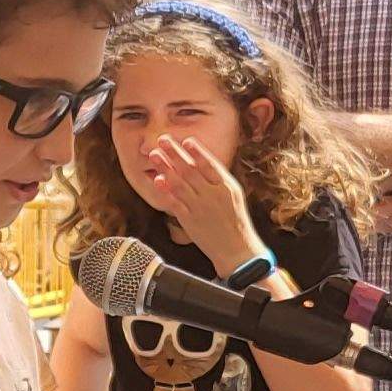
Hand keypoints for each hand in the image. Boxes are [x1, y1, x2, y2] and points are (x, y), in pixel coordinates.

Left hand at [142, 136, 264, 279]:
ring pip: (180, 183)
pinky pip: (175, 203)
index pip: (210, 165)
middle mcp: (212, 195)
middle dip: (175, 153)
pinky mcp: (189, 221)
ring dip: (166, 167)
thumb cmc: (235, 222)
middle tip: (163, 139)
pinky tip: (158, 180)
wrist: (236, 250)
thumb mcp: (233, 195)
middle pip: (190, 170)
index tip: (186, 140)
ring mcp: (200, 208)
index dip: (197, 152)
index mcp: (226, 187)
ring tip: (155, 155)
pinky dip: (166, 191)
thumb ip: (218, 179)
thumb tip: (203, 161)